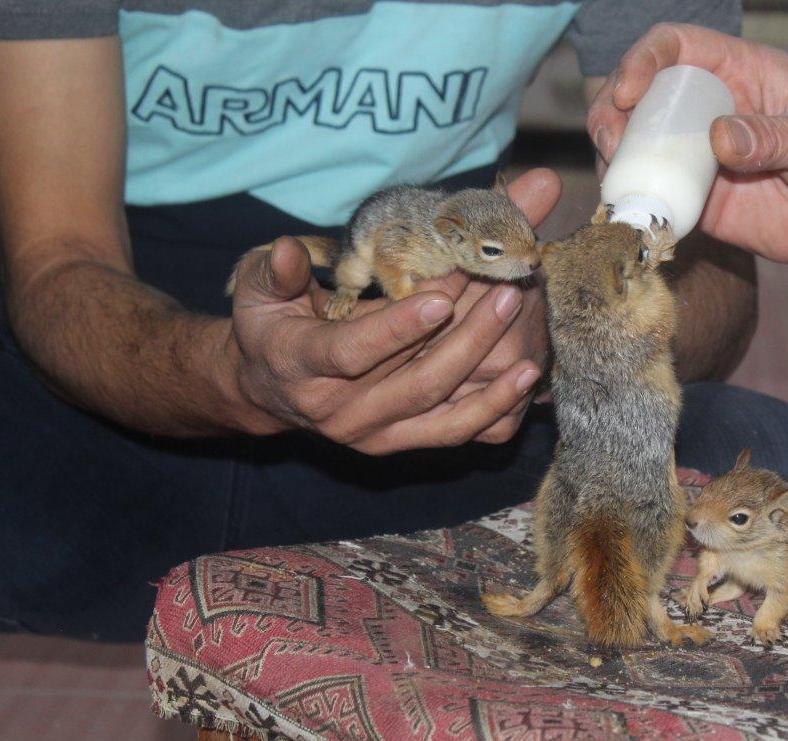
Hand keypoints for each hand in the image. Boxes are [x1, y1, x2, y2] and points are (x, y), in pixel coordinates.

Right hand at [221, 169, 559, 453]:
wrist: (270, 389)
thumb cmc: (271, 326)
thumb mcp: (259, 290)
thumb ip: (275, 270)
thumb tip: (287, 250)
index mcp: (301, 367)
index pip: (352, 353)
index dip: (398, 330)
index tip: (442, 299)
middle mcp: (340, 411)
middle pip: (414, 383)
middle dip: (467, 340)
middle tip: (507, 293)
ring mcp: (374, 434)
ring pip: (441, 411)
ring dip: (490, 378)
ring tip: (528, 340)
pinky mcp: (402, 442)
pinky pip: (454, 433)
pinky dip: (494, 409)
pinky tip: (527, 380)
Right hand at [587, 23, 787, 265]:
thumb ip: (775, 136)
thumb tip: (720, 137)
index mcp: (741, 75)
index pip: (676, 48)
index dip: (644, 61)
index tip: (630, 92)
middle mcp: (712, 113)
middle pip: (642, 99)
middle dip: (613, 115)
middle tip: (611, 146)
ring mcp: (705, 160)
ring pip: (642, 151)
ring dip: (620, 164)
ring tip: (618, 185)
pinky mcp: (707, 205)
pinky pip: (662, 201)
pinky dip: (642, 209)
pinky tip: (637, 219)